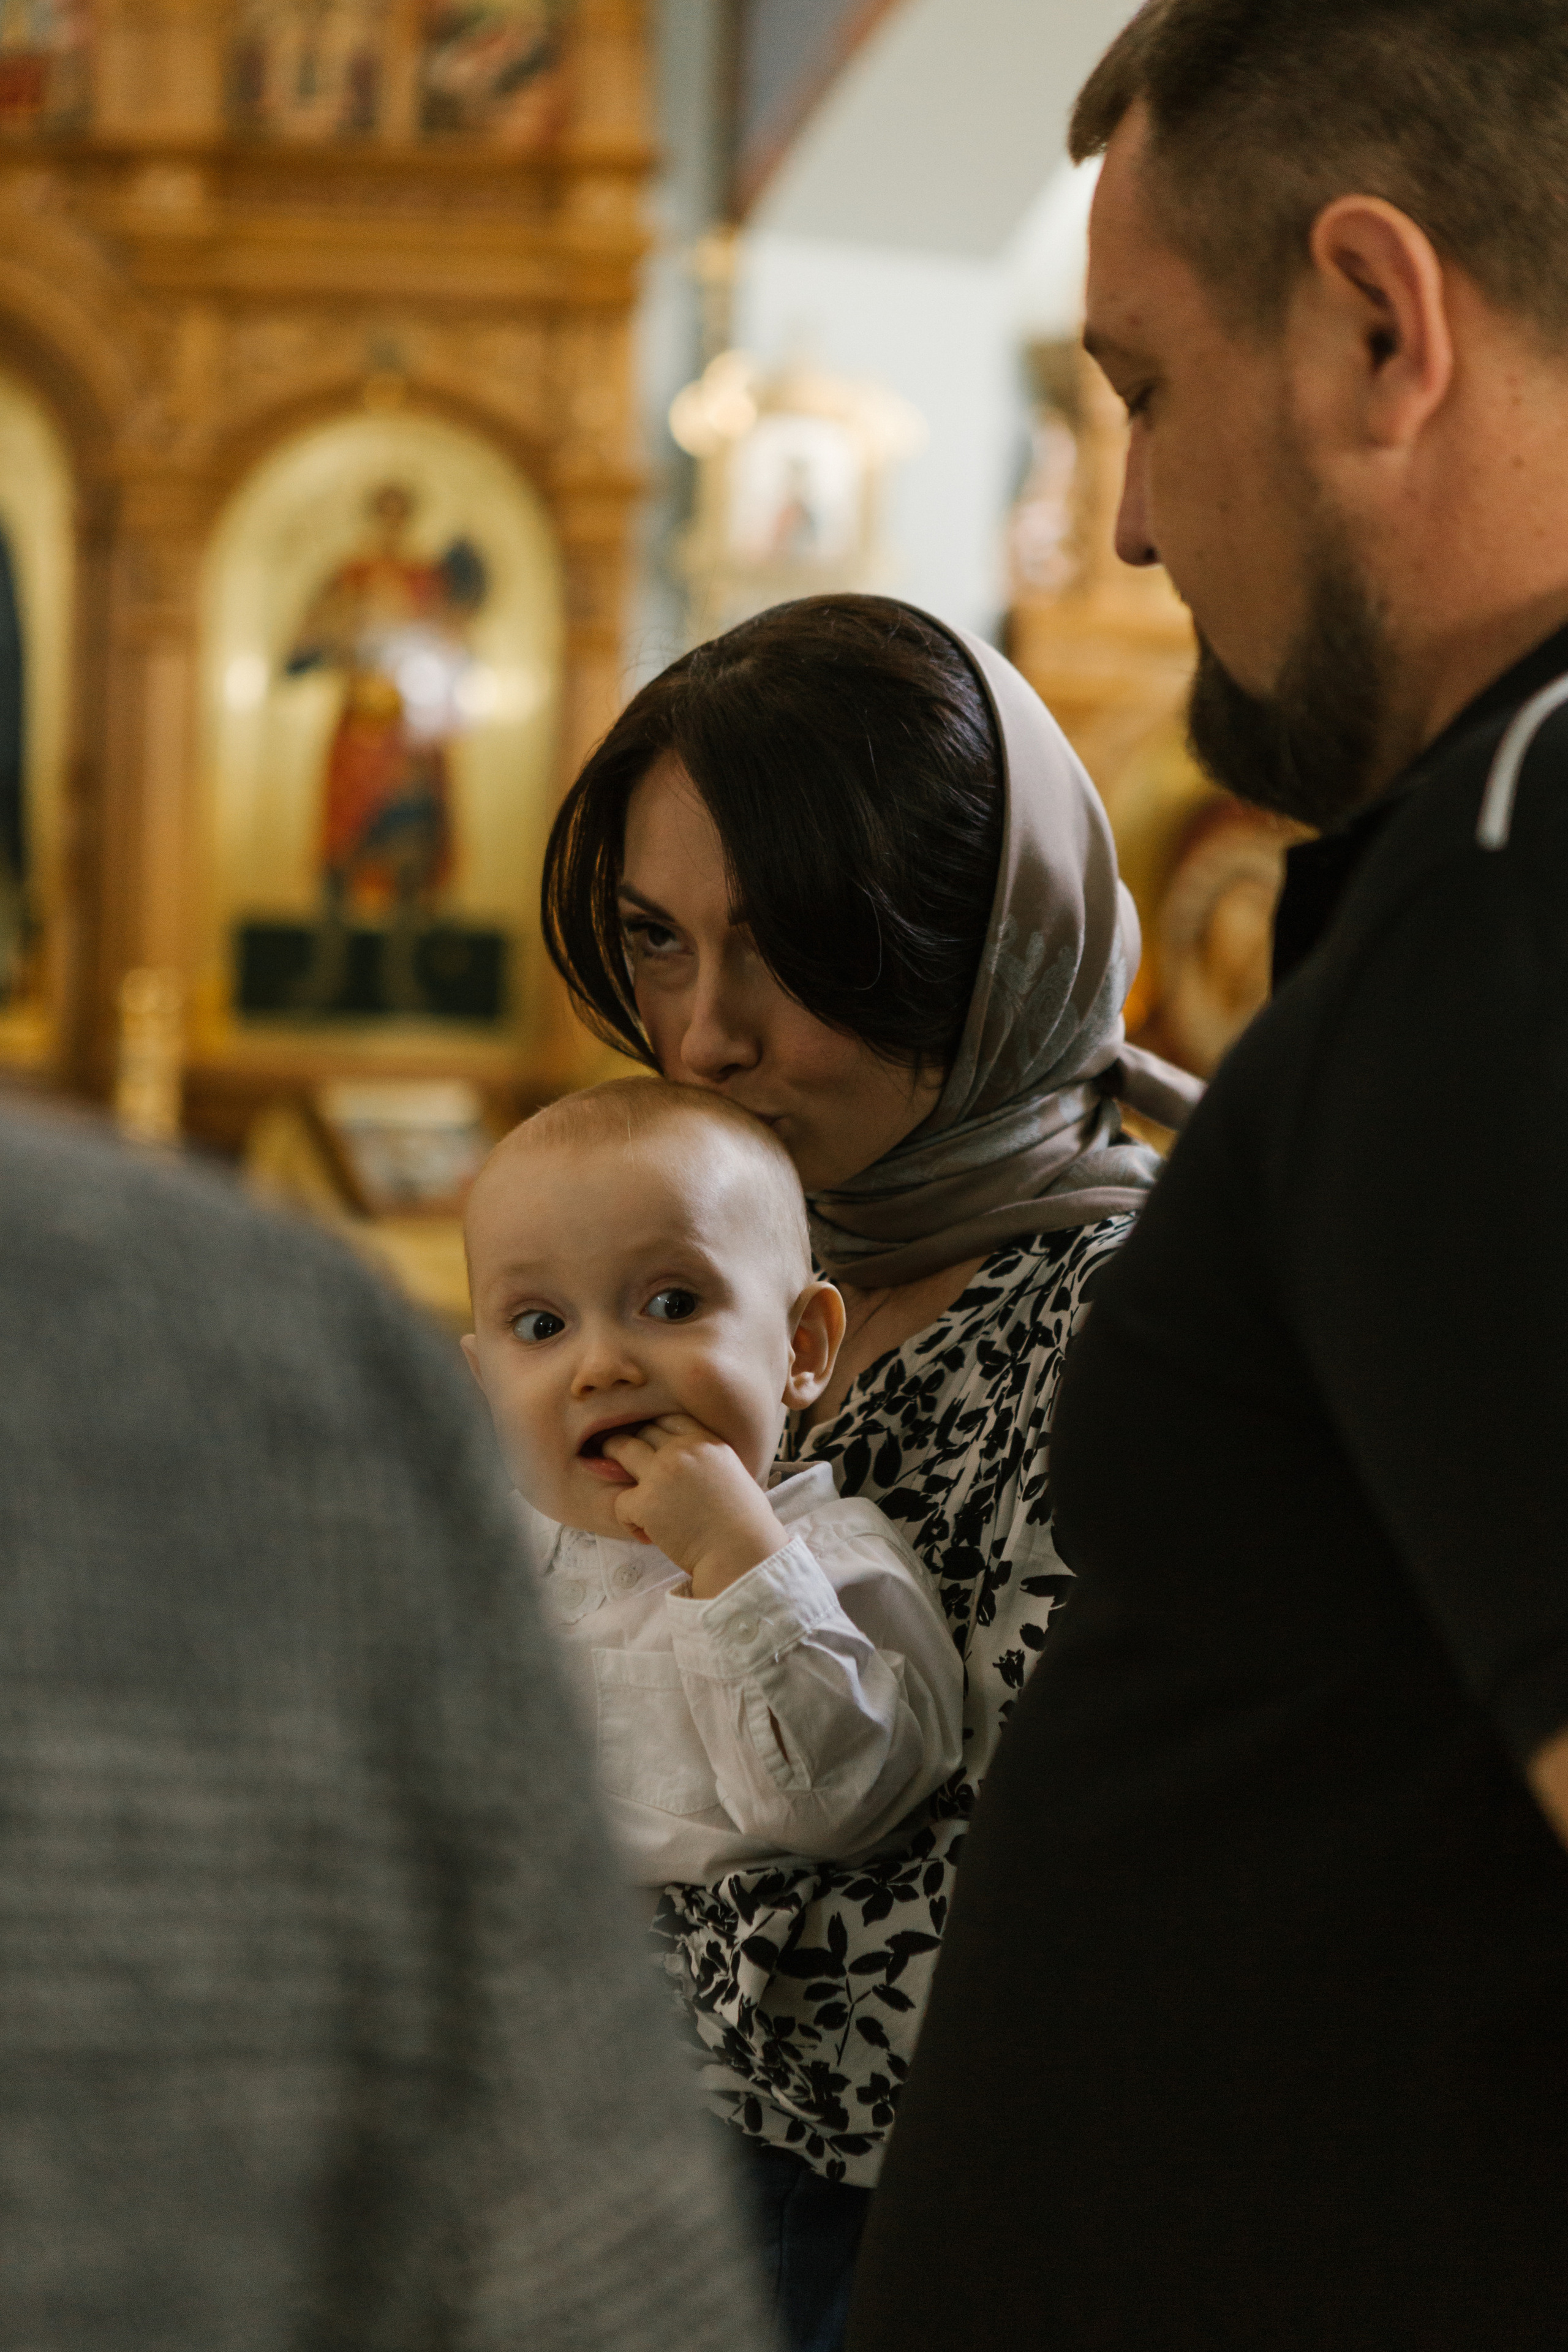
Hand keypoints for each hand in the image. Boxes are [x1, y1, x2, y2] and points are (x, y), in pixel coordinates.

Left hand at [599, 1414, 786, 1599]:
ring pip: (621, 1451)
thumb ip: (706, 1462)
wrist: (742, 1553)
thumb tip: (683, 1469)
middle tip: (621, 1457)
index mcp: (707, 1442)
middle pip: (643, 1431)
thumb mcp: (733, 1475)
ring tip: (622, 1484)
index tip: (649, 1444)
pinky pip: (619, 1502)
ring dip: (614, 1463)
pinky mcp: (646, 1502)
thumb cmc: (744, 1523)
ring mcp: (661, 1473)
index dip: (655, 1430)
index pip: (669, 1419)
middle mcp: (683, 1450)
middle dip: (631, 1444)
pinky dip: (629, 1520)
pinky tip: (648, 1534)